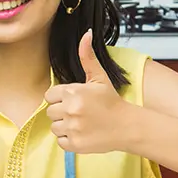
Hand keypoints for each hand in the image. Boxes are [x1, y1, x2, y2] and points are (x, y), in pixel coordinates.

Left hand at [45, 30, 133, 153]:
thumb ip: (87, 57)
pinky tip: (83, 132)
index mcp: (73, 92)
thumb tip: (86, 34)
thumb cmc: (111, 101)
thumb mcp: (99, 77)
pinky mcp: (75, 144)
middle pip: (50, 112)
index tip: (75, 100)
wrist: (127, 126)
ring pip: (54, 127)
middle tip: (80, 112)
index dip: (61, 98)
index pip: (50, 96)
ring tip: (82, 122)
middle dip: (63, 112)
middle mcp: (71, 110)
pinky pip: (60, 141)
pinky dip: (69, 139)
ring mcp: (72, 128)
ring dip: (65, 126)